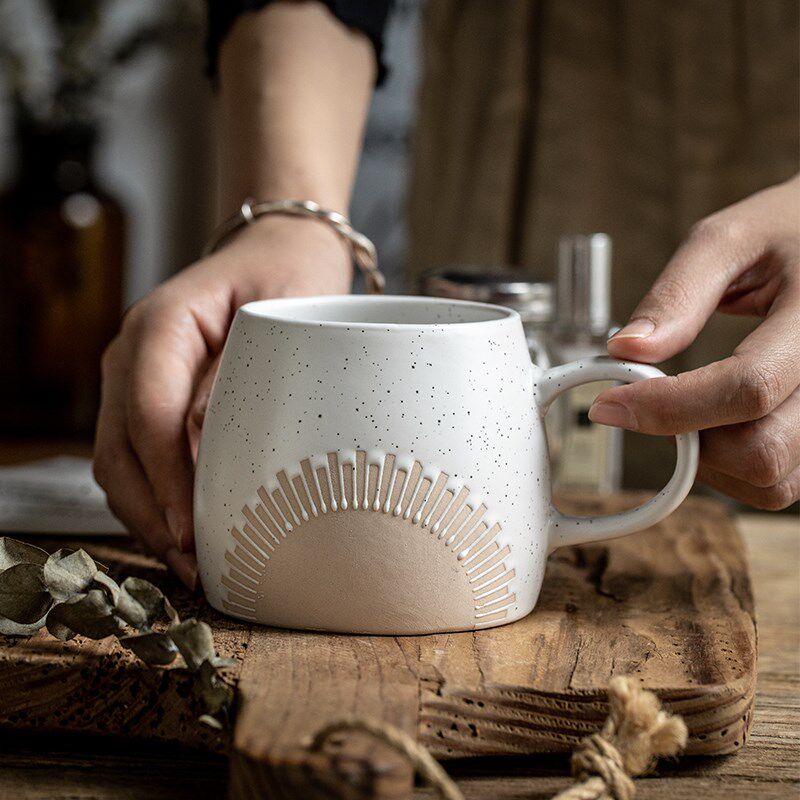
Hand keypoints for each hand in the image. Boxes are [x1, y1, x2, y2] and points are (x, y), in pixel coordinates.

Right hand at [93, 217, 350, 586]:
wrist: (280, 254)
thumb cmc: (290, 278)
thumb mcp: (283, 313)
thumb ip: (238, 374)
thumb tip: (198, 443)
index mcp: (162, 323)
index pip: (148, 412)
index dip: (166, 479)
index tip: (192, 532)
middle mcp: (133, 352)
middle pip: (118, 447)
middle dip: (152, 513)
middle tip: (196, 567)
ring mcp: (134, 377)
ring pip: (117, 461)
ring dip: (148, 516)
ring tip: (193, 564)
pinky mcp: (148, 398)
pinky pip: (136, 457)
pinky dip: (154, 499)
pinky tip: (187, 532)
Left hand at [590, 175, 799, 509]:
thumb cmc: (789, 231)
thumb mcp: (730, 239)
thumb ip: (677, 293)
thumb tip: (625, 347)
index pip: (747, 387)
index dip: (666, 406)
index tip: (608, 404)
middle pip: (763, 451)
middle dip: (689, 438)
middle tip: (651, 403)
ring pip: (772, 479)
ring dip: (711, 459)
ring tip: (688, 406)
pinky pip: (782, 482)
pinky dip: (734, 466)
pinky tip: (716, 423)